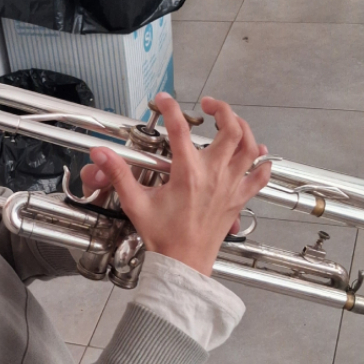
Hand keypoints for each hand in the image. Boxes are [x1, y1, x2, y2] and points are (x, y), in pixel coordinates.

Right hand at [79, 94, 271, 275]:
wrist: (184, 264)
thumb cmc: (163, 236)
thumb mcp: (135, 202)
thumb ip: (118, 174)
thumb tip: (101, 153)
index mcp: (188, 173)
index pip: (179, 128)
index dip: (170, 107)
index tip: (163, 99)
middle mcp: (214, 175)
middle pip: (230, 129)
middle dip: (221, 109)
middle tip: (207, 105)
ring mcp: (230, 187)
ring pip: (250, 147)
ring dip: (243, 128)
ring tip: (230, 121)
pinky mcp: (238, 200)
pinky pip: (260, 177)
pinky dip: (262, 162)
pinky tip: (258, 153)